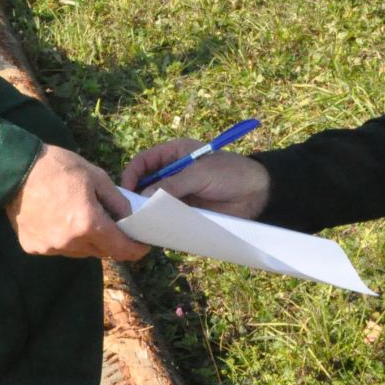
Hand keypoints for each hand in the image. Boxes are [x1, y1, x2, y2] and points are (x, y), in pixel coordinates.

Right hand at [6, 145, 148, 260]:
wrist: (15, 168)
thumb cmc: (58, 168)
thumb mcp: (96, 177)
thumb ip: (117, 201)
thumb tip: (130, 218)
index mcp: (88, 224)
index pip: (120, 249)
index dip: (135, 250)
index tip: (142, 246)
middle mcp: (70, 242)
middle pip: (100, 252)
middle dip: (110, 241)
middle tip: (111, 225)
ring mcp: (49, 247)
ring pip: (79, 252)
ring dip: (86, 240)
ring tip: (80, 217)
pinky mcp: (33, 247)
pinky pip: (57, 248)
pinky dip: (63, 238)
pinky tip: (57, 219)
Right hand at [121, 140, 269, 218]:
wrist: (258, 193)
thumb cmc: (230, 173)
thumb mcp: (200, 173)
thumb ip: (172, 184)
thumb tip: (144, 197)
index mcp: (174, 154)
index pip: (143, 161)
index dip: (131, 174)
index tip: (126, 191)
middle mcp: (172, 173)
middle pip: (144, 183)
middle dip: (136, 196)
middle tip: (130, 212)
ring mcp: (179, 193)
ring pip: (154, 202)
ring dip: (147, 212)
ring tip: (140, 224)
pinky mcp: (187, 210)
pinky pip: (167, 216)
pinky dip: (160, 223)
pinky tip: (155, 230)